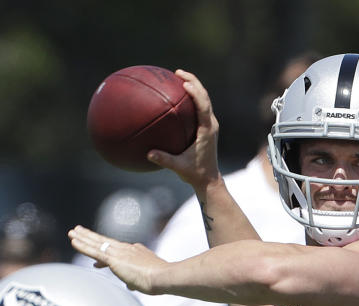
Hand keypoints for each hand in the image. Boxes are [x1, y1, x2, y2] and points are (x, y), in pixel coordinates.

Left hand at [68, 225, 165, 293]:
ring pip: (96, 243)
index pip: (116, 251)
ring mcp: (119, 252)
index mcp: (136, 252)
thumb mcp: (147, 281)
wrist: (163, 276)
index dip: (105, 253)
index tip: (97, 260)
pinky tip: (74, 241)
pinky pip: (94, 251)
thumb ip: (136, 282)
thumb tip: (130, 286)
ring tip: (72, 232)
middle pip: (104, 241)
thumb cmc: (159, 281)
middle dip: (91, 236)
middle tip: (79, 230)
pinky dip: (83, 246)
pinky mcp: (113, 259)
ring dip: (83, 237)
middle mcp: (127, 249)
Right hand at [147, 70, 221, 192]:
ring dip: (193, 87)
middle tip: (178, 72)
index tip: (185, 83)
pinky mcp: (206, 127)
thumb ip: (164, 160)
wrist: (209, 179)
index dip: (196, 93)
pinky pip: (199, 107)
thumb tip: (148, 153)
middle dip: (193, 81)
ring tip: (178, 77)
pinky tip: (176, 96)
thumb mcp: (179, 168)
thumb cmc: (195, 174)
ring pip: (203, 100)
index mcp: (207, 130)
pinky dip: (190, 98)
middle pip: (204, 96)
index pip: (203, 106)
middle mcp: (210, 124)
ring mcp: (209, 125)